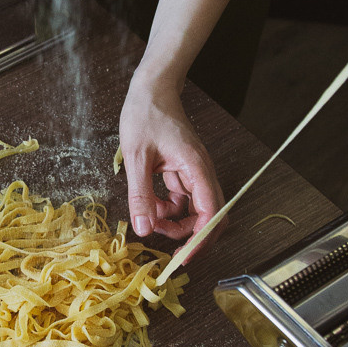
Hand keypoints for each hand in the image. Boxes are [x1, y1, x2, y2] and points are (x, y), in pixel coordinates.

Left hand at [119, 72, 224, 256]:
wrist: (151, 89)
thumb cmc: (145, 115)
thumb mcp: (136, 157)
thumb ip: (140, 195)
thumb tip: (144, 229)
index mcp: (197, 168)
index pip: (211, 213)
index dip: (200, 239)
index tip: (183, 257)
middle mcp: (202, 172)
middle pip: (210, 216)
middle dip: (191, 235)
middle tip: (169, 249)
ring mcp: (194, 172)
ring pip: (195, 209)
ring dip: (177, 222)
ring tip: (150, 220)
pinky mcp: (183, 171)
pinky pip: (182, 198)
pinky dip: (168, 208)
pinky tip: (150, 205)